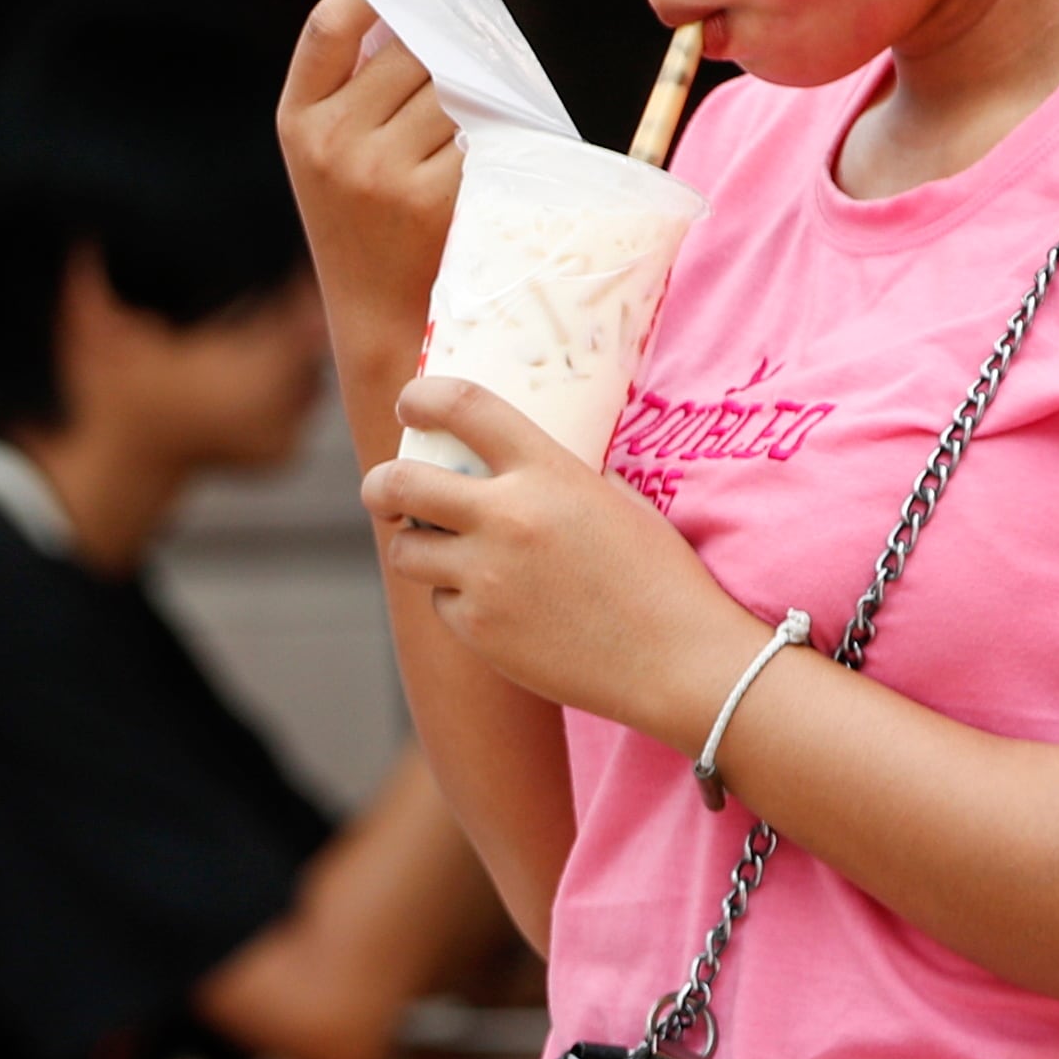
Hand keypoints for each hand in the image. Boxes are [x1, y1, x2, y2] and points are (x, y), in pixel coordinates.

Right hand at [279, 0, 461, 434]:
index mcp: (296, 122)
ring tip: (469, 133)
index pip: (328, 27)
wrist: (381, 323)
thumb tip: (427, 8)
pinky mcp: (429, 195)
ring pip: (449, 89)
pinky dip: (490, 140)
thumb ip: (359, 92)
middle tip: (471, 60)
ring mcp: (377, 169)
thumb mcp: (335, 160)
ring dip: (472, 97)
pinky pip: (476, 133)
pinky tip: (485, 165)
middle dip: (444, 51)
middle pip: (408, 50)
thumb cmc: (369, 231)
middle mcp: (329, 141)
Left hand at [355, 370, 756, 731]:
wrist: (679, 661)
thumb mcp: (617, 499)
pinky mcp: (479, 630)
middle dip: (379, 484)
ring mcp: (486, 577)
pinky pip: (441, 603)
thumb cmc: (660, 577)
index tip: (411, 401)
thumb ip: (557, 476)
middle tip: (383, 490)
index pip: (462, 406)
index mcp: (547, 470)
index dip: (421, 396)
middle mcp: (507, 517)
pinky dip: (458, 600)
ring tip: (443, 551)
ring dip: (418, 546)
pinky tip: (500, 606)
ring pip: (407, 550)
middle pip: (399, 483)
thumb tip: (513, 463)